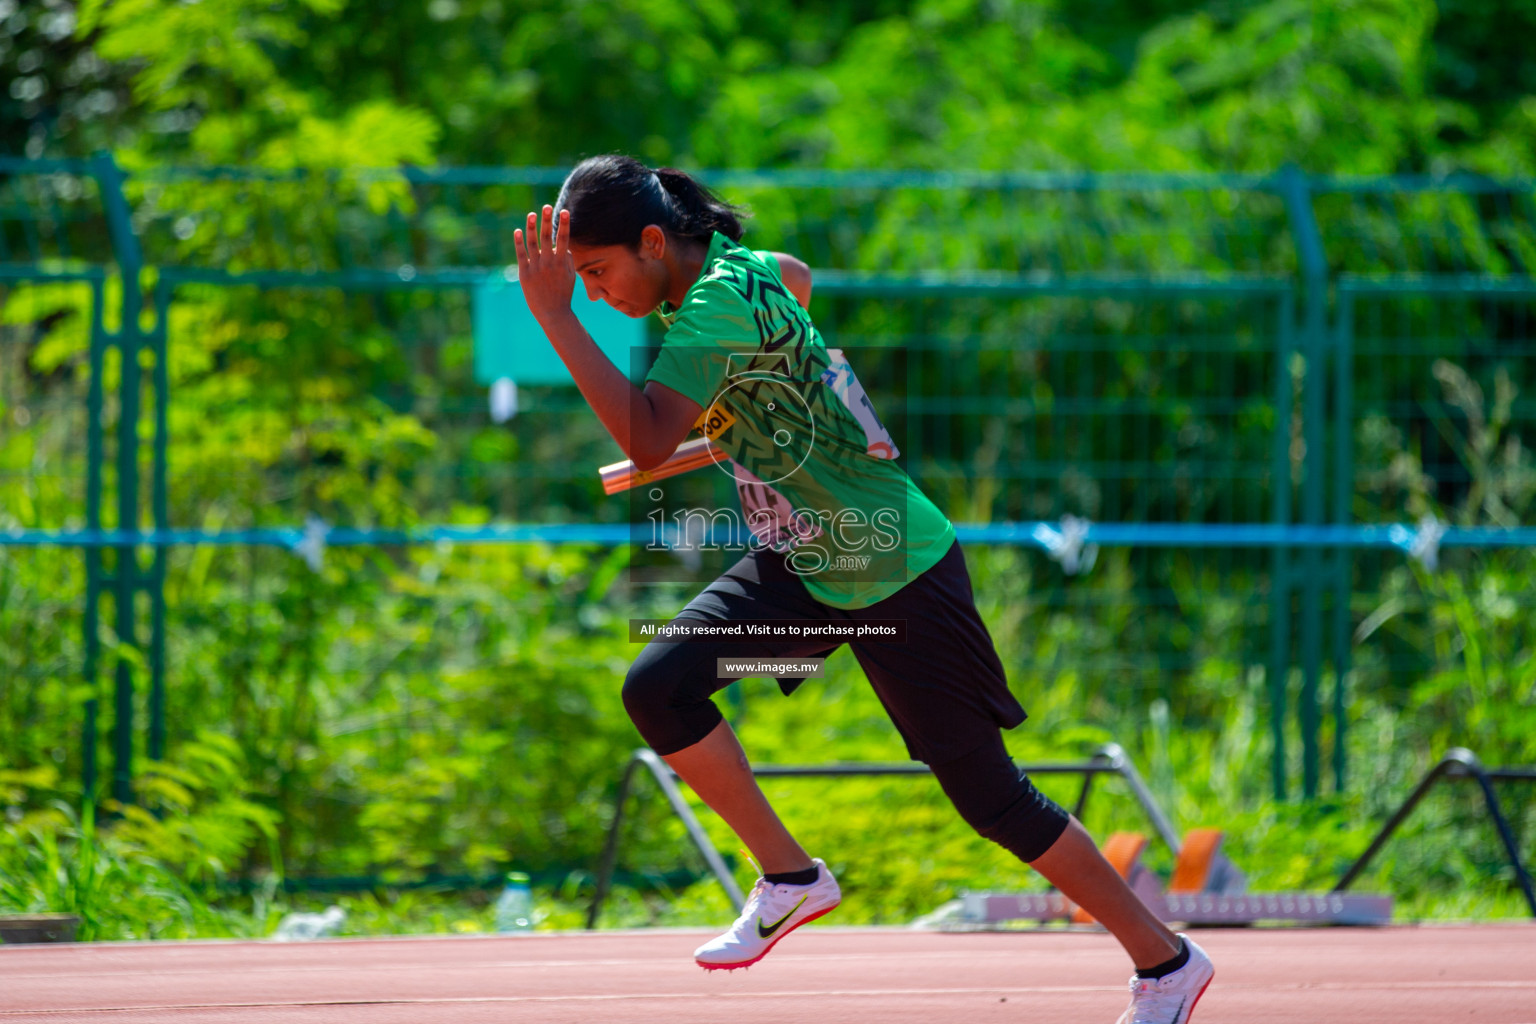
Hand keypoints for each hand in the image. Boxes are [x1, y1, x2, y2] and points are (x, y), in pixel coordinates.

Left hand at [514, 205, 575, 326]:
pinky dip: (518, 242)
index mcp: (562, 263)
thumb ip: (568, 260)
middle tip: (546, 206)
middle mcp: (549, 263)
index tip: (565, 211)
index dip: (564, 225)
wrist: (553, 313)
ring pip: (532, 243)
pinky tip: (517, 230)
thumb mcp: (570, 276)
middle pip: (547, 237)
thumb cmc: (563, 294)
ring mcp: (536, 268)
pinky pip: (521, 254)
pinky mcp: (525, 273)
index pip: (564, 239)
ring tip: (531, 214)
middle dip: (547, 221)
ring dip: (531, 227)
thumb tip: (564, 246)